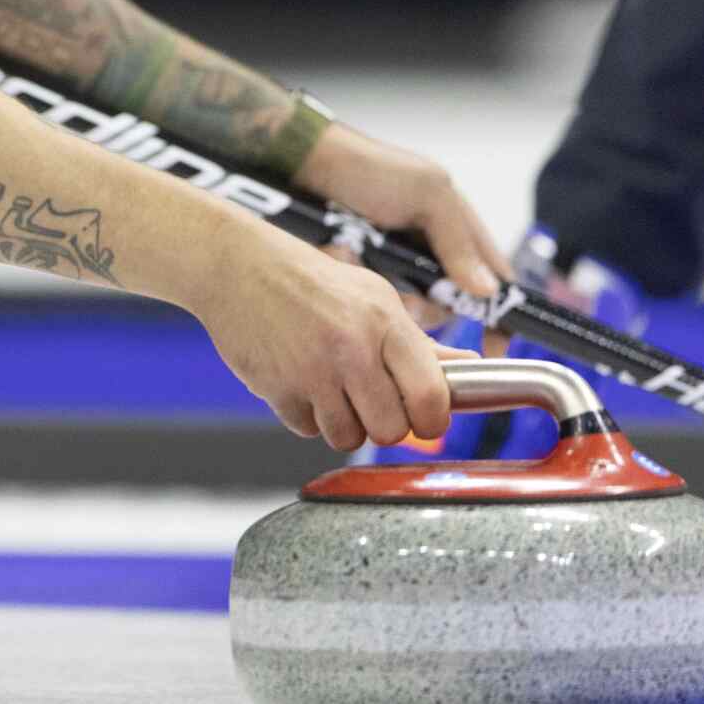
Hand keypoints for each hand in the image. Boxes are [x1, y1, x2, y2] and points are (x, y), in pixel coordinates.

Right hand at [194, 223, 478, 450]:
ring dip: (343, 423)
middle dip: (383, 424)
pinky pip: (306, 429)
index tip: (423, 417)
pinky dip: (306, 416)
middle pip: (390, 430)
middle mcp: (350, 348)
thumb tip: (468, 368)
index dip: (432, 419)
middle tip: (370, 402)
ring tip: (331, 389)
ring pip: (347, 437)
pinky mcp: (275, 388)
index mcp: (383, 321)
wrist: (235, 265)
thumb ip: (419, 341)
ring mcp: (310, 371)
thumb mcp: (372, 295)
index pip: (430, 398)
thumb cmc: (307, 278)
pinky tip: (299, 382)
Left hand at [294, 121, 513, 323]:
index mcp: (458, 231)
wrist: (304, 164)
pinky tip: (342, 257)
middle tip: (406, 294)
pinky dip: (358, 279)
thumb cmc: (370, 169)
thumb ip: (457, 241)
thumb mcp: (425, 194)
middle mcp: (430, 254)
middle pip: (447, 306)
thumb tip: (488, 292)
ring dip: (390, 293)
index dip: (499, 317)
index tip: (492, 349)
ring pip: (407, 306)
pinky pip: (370, 297)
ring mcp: (395, 266)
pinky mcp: (362, 274)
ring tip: (363, 260)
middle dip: (427, 305)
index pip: (495, 284)